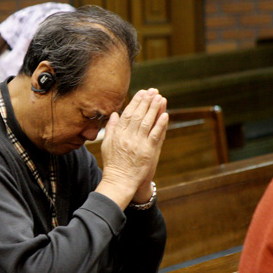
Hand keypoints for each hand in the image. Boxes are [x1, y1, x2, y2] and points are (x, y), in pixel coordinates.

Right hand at [95, 89, 167, 209]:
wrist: (120, 181)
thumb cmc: (113, 164)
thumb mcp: (106, 144)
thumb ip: (111, 128)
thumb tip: (115, 114)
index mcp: (117, 134)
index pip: (127, 113)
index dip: (135, 102)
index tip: (142, 92)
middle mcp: (127, 137)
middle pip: (138, 115)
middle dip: (146, 101)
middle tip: (153, 91)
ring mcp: (138, 144)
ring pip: (147, 122)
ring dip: (154, 109)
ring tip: (160, 97)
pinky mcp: (147, 151)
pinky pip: (155, 135)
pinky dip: (160, 124)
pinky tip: (165, 114)